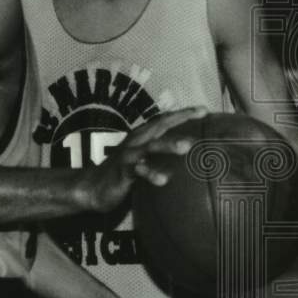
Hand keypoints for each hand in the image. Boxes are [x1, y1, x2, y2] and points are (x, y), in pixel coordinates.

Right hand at [78, 106, 206, 211]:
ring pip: (151, 147)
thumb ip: (164, 156)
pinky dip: (150, 173)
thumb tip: (193, 160)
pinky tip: (162, 180)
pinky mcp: (122, 172)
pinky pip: (138, 171)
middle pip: (161, 125)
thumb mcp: (146, 160)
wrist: (92, 188)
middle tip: (201, 115)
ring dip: (168, 144)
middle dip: (181, 118)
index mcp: (145, 136)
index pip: (166, 120)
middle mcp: (138, 141)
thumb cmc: (127, 173)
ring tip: (186, 146)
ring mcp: (129, 155)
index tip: (205, 110)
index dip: (184, 113)